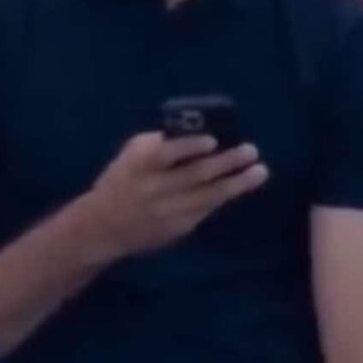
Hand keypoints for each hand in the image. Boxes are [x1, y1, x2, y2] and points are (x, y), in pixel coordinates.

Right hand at [88, 132, 267, 260]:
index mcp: (139, 165)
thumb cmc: (120, 181)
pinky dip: (223, 197)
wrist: (104, 226)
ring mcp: (168, 211)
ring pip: (209, 196)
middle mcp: (155, 189)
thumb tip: (195, 133)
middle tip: (251, 151)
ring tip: (259, 172)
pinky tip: (238, 187)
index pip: (166, 154)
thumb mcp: (130, 156)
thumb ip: (157, 145)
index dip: (190, 147)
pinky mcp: (179, 229)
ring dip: (237, 183)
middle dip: (227, 162)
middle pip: (195, 175)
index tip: (212, 140)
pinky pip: (206, 210)